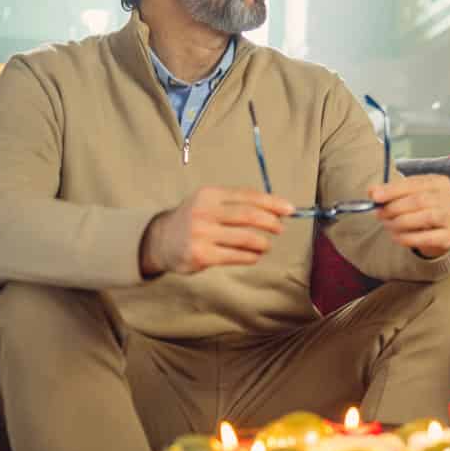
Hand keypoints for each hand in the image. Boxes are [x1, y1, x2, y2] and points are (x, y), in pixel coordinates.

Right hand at [139, 186, 292, 276]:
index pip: (248, 196)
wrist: (160, 240)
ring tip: (266, 245)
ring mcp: (201, 234)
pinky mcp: (200, 255)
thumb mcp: (210, 202)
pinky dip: (250, 257)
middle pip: (248, 215)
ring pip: (244, 238)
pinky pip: (235, 256)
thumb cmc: (194, 219)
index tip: (289, 209)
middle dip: (270, 222)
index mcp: (210, 194)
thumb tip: (276, 208)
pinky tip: (254, 256)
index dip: (272, 202)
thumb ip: (237, 202)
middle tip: (280, 228)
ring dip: (262, 243)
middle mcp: (204, 212)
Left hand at [370, 174, 449, 258]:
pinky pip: (429, 237)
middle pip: (420, 200)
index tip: (375, 196)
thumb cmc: (422, 211)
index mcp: (440, 182)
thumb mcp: (407, 198)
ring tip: (388, 225)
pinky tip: (397, 238)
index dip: (393, 190)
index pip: (414, 183)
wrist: (441, 234)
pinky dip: (409, 238)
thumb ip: (390, 193)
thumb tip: (372, 191)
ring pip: (427, 217)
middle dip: (395, 207)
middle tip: (380, 214)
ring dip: (402, 222)